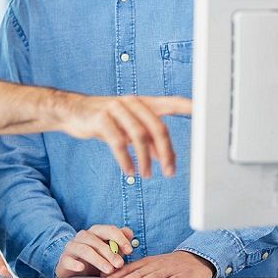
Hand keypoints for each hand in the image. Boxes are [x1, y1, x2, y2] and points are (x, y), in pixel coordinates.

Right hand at [55, 225, 133, 277]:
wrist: (74, 269)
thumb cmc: (94, 259)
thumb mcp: (110, 252)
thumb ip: (119, 243)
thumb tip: (129, 233)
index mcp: (96, 232)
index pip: (109, 230)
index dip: (120, 239)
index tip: (130, 251)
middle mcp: (83, 236)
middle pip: (96, 240)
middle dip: (110, 252)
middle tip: (120, 264)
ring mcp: (72, 247)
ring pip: (84, 249)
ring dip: (98, 259)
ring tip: (108, 270)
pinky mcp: (64, 260)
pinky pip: (68, 260)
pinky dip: (75, 264)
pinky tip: (82, 268)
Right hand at [60, 95, 190, 178]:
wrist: (72, 111)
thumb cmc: (104, 120)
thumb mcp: (127, 128)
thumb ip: (146, 139)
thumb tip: (163, 156)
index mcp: (142, 103)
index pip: (170, 103)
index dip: (188, 107)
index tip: (205, 112)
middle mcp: (131, 102)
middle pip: (157, 127)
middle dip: (166, 151)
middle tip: (169, 171)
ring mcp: (115, 109)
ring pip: (139, 136)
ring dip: (146, 159)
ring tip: (147, 175)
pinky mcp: (101, 119)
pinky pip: (118, 142)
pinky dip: (126, 159)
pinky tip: (130, 170)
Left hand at [100, 250, 214, 277]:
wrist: (196, 259)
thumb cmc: (171, 265)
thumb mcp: (152, 265)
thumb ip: (137, 271)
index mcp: (148, 262)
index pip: (129, 269)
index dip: (117, 275)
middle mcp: (157, 265)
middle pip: (139, 272)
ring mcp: (170, 270)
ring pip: (155, 275)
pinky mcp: (183, 275)